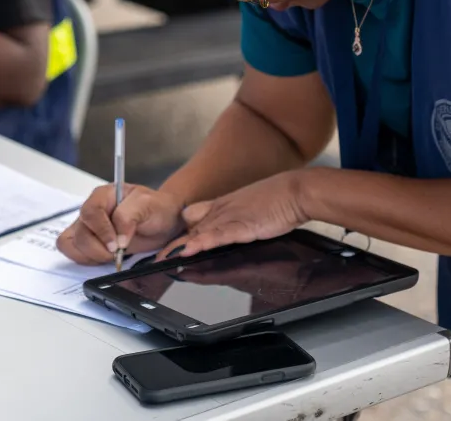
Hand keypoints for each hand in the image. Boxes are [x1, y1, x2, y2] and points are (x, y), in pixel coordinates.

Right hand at [57, 183, 185, 264]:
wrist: (163, 221)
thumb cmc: (155, 208)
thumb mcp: (147, 205)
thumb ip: (129, 217)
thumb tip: (118, 239)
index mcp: (103, 195)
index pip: (91, 212)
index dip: (101, 230)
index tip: (117, 245)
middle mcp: (91, 210)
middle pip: (80, 232)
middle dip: (99, 248)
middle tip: (118, 252)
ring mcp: (87, 227)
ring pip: (72, 244)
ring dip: (92, 255)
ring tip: (113, 254)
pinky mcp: (87, 242)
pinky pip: (73, 252)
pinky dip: (86, 260)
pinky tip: (104, 258)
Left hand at [161, 172, 308, 259]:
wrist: (295, 191)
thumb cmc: (278, 200)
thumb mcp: (251, 208)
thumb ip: (236, 219)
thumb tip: (227, 233)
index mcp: (223, 205)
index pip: (192, 218)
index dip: (180, 232)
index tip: (169, 246)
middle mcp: (222, 210)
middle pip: (190, 228)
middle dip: (173, 244)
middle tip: (155, 259)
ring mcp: (230, 216)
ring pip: (199, 232)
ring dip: (180, 246)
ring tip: (162, 259)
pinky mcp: (242, 225)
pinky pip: (217, 235)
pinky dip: (201, 243)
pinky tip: (188, 250)